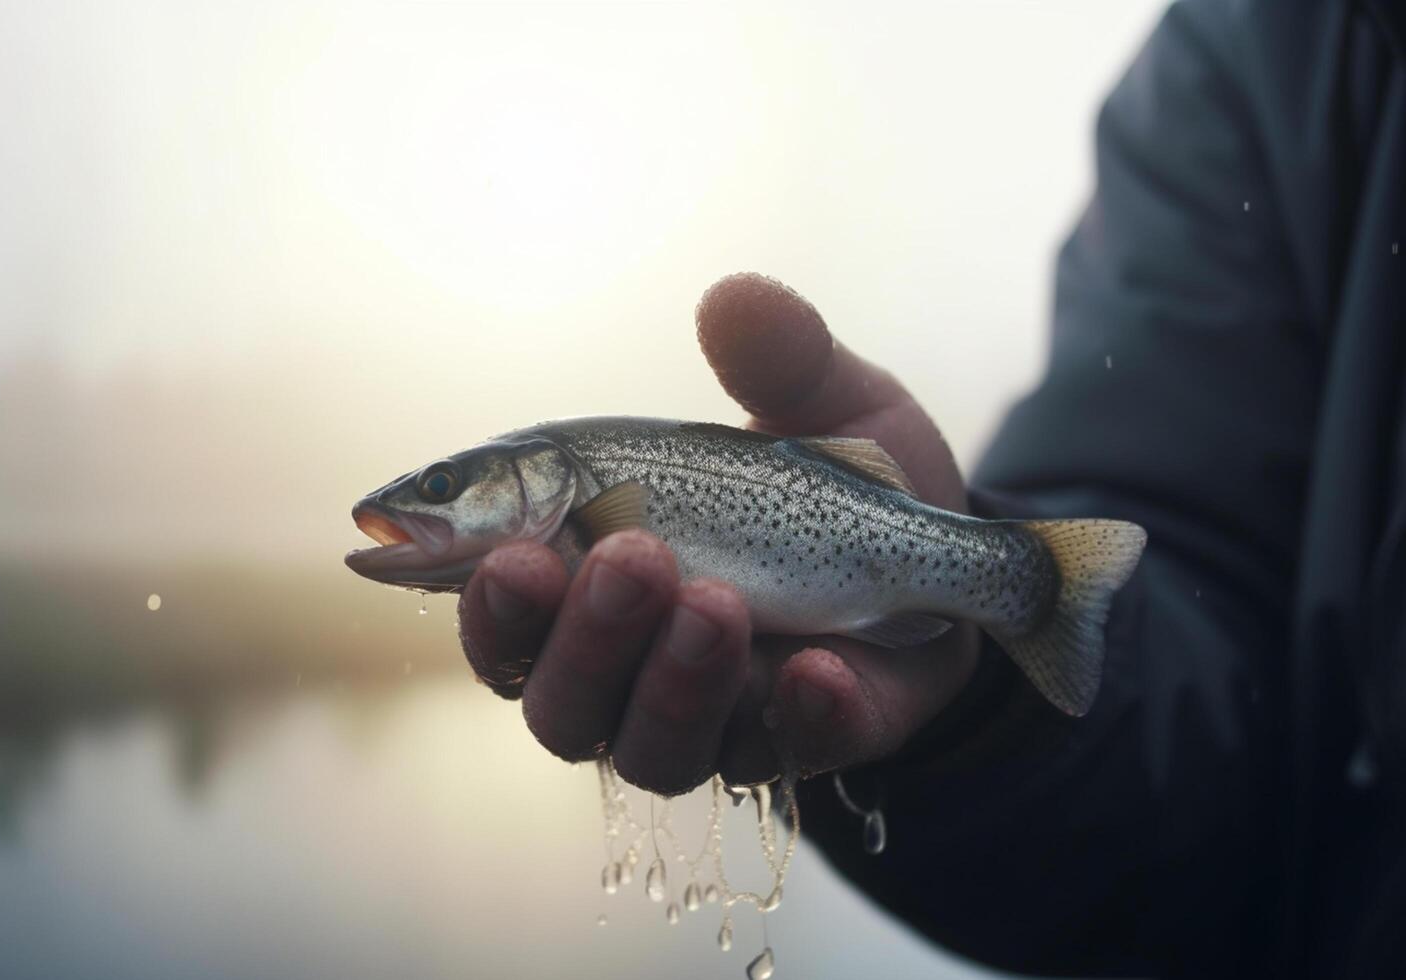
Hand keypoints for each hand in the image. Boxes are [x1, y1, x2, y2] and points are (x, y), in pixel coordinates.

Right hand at [456, 273, 979, 793]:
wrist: (944, 562)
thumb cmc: (839, 485)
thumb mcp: (821, 403)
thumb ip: (778, 358)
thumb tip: (732, 297)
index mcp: (591, 574)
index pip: (500, 601)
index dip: (466, 585)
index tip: (486, 548)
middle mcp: (630, 662)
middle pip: (552, 695)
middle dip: (577, 635)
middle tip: (628, 555)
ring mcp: (711, 714)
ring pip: (646, 746)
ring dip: (670, 677)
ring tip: (717, 600)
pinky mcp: (799, 742)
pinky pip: (779, 755)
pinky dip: (793, 714)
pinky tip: (818, 669)